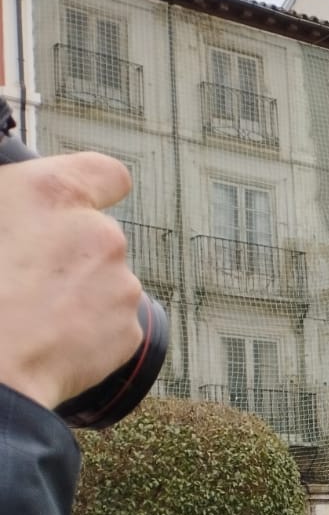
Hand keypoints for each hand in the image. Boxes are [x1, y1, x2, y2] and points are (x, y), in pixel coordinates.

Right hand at [0, 152, 142, 410]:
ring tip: (32, 315)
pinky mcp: (129, 330)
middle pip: (97, 236)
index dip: (94, 187)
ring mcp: (121, 284)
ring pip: (104, 282)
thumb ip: (12, 207)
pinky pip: (110, 323)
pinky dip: (88, 331)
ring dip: (79, 294)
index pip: (106, 174)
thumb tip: (16, 217)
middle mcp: (99, 233)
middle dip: (71, 254)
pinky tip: (50, 340)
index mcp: (51, 194)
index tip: (79, 203)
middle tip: (25, 277)